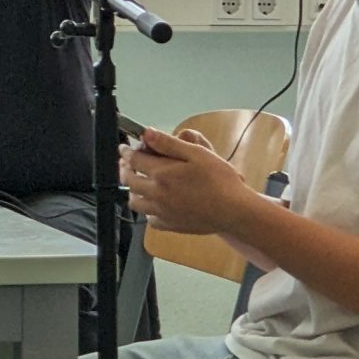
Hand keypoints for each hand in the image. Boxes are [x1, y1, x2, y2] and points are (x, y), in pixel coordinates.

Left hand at [121, 126, 256, 234]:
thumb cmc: (220, 180)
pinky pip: (150, 219)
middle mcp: (156, 194)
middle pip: (129, 181)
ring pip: (135, 202)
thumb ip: (169, 143)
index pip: (134, 160)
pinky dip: (147, 210)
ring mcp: (161, 212)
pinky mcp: (170, 225)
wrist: (233, 211)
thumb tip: (147, 133)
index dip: (126, 152)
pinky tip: (153, 204)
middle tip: (125, 163)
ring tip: (137, 183)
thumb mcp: (197, 153)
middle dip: (124, 169)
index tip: (124, 148)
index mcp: (162, 173)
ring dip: (132, 190)